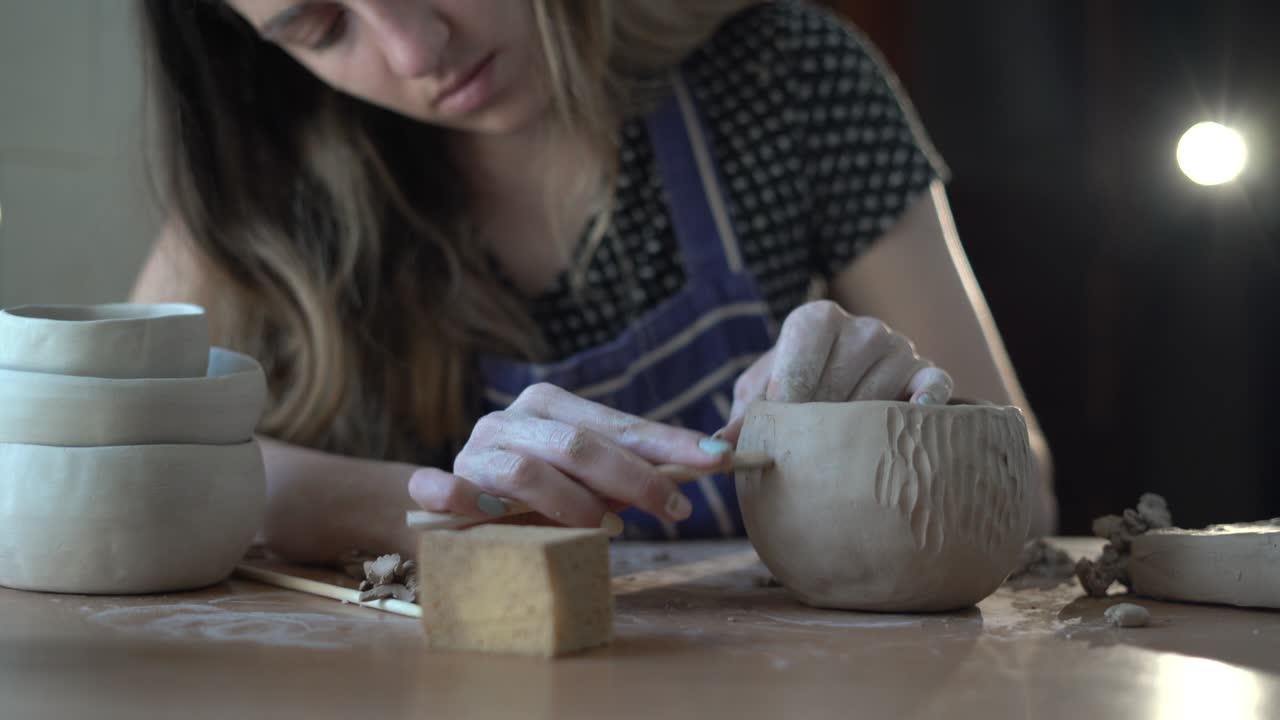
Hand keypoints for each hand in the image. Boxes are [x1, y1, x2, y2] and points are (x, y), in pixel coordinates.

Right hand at [406, 383, 733, 527]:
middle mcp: (511, 418)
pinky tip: (483, 514)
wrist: (457, 502)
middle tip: (674, 508)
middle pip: (579, 444)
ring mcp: (476, 450)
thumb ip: (632, 469)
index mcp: (550, 404)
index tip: (716, 459)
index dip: (669, 443)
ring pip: (528, 471)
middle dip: (635, 478)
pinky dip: (460, 498)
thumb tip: (713, 456)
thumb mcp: (588, 478)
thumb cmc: (539, 494)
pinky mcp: (442, 485)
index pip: (618, 424)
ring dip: (574, 504)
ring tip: (608, 530)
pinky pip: (444, 488)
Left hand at [719, 300, 952, 443]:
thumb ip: (743, 416)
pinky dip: (925, 407)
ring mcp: (899, 347)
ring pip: (876, 399)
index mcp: (816, 319)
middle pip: (836, 387)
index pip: (800, 367)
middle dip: (816, 427)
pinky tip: (912, 422)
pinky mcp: (928, 371)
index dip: (785, 408)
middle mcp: (862, 327)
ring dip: (855, 434)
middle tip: (804, 458)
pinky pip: (933, 389)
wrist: (837, 379)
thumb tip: (720, 449)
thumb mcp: (759, 394)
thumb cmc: (791, 388)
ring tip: (839, 457)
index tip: (778, 438)